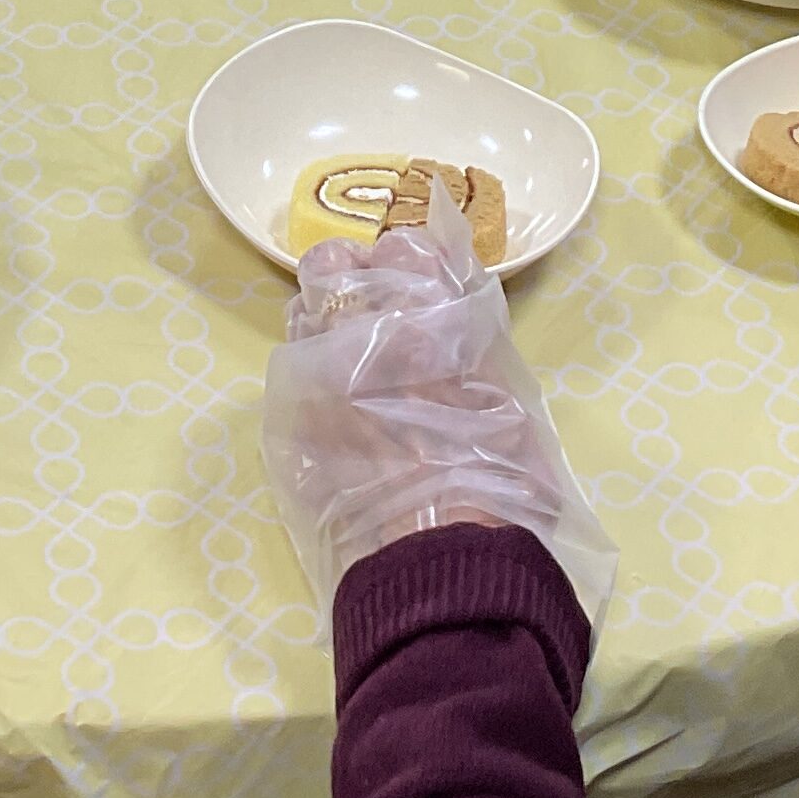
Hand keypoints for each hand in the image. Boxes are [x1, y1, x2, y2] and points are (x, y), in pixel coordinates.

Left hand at [261, 195, 613, 621]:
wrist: (441, 550)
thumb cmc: (500, 478)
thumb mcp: (511, 397)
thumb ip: (477, 348)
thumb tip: (460, 335)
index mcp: (429, 311)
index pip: (407, 247)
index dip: (410, 263)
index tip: (416, 284)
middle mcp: (364, 325)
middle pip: (334, 265)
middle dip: (352, 279)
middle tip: (372, 312)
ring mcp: (316, 368)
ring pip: (303, 311)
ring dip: (325, 325)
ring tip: (347, 359)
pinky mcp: (287, 414)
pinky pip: (289, 372)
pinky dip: (308, 378)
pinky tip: (330, 405)